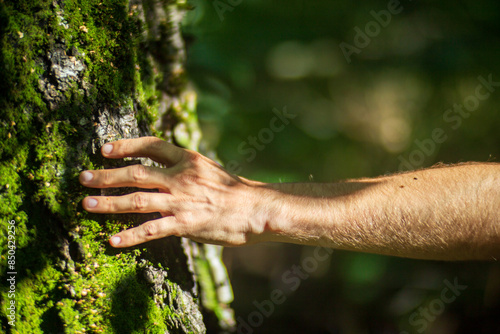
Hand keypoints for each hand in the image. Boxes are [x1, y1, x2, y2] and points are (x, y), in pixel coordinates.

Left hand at [79, 137, 266, 247]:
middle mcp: (182, 177)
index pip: (151, 145)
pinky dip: (130, 235)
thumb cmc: (235, 191)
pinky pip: (151, 229)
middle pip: (136, 173)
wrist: (256, 210)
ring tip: (87, 204)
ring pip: (138, 199)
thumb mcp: (210, 169)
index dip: (125, 146)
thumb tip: (162, 167)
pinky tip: (113, 240)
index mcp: (189, 159)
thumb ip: (185, 167)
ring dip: (109, 202)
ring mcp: (182, 201)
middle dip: (107, 175)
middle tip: (83, 177)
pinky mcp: (185, 224)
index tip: (104, 149)